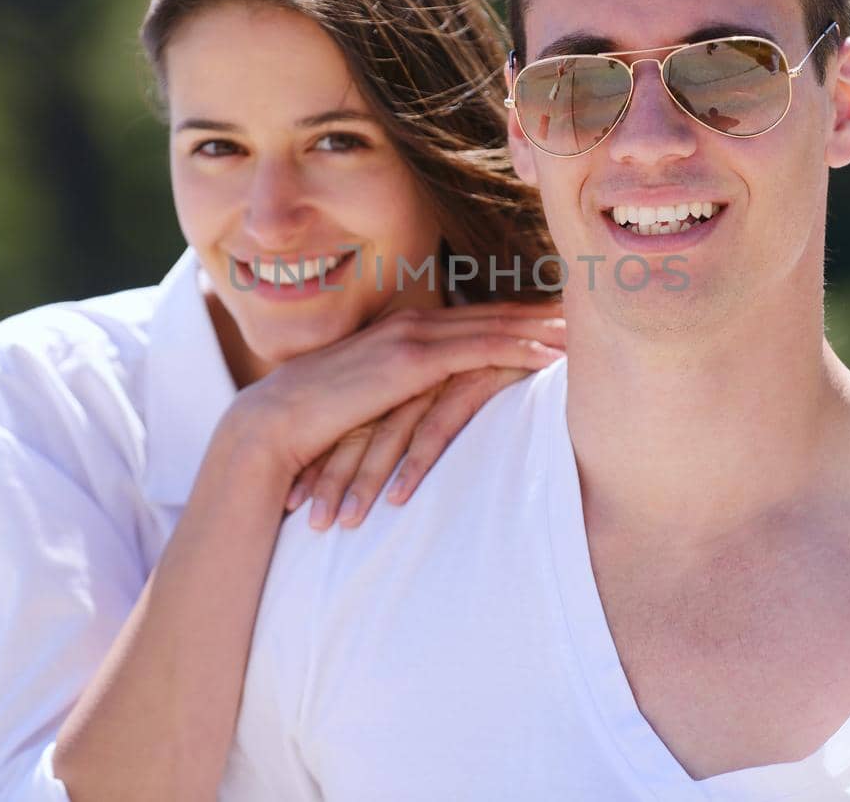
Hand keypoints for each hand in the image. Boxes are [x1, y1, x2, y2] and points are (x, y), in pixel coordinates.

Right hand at [217, 301, 563, 510]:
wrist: (276, 423)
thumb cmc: (320, 420)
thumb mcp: (374, 400)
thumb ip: (406, 395)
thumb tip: (434, 410)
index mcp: (409, 331)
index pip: (481, 317)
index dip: (526, 314)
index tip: (567, 313)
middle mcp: (416, 324)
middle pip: (499, 313)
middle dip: (548, 312)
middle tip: (597, 306)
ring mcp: (414, 338)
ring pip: (496, 327)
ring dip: (546, 329)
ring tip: (591, 330)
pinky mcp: (411, 363)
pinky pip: (478, 353)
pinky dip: (518, 351)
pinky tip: (552, 358)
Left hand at [285, 365, 534, 528]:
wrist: (552, 327)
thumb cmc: (505, 360)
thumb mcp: (452, 387)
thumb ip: (423, 410)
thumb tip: (398, 447)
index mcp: (401, 368)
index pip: (353, 421)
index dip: (324, 460)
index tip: (297, 500)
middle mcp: (413, 368)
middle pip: (361, 429)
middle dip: (332, 476)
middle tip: (310, 522)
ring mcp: (440, 375)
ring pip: (390, 434)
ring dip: (365, 480)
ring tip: (345, 523)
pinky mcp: (471, 382)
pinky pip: (436, 428)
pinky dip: (415, 465)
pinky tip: (399, 498)